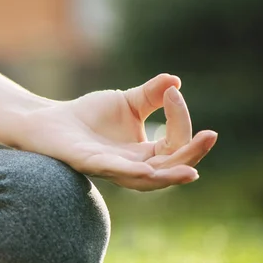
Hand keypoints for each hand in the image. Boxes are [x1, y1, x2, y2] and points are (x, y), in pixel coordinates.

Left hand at [18, 74, 217, 190]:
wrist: (52, 121)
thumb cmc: (89, 116)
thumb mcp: (127, 102)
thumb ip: (151, 94)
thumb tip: (176, 80)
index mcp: (144, 153)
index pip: (174, 143)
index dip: (179, 119)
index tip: (172, 92)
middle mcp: (131, 166)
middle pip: (169, 168)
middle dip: (192, 154)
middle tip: (210, 136)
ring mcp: (111, 168)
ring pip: (146, 181)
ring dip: (170, 175)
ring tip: (191, 171)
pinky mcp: (88, 163)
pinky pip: (113, 173)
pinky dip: (131, 172)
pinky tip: (147, 169)